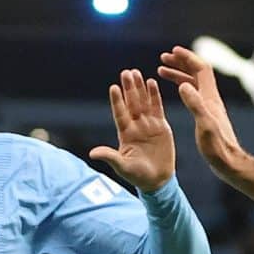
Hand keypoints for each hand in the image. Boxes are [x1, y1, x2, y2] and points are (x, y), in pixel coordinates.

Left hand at [88, 69, 175, 192]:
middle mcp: (136, 126)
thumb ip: (110, 157)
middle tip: (126, 72)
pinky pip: (157, 108)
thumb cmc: (138, 176)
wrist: (158, 180)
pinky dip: (154, 96)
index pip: (120, 113)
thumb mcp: (122, 167)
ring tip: (137, 73)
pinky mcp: (161, 126)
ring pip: (143, 102)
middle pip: (131, 103)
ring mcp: (148, 125)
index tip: (113, 87)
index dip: (117, 101)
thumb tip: (92, 153)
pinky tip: (151, 83)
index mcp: (125, 134)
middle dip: (129, 88)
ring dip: (140, 88)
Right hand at [157, 46, 243, 174]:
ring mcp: (210, 106)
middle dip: (181, 62)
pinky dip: (182, 87)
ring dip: (179, 74)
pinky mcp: (207, 115)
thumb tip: (183, 85)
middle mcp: (211, 99)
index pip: (201, 69)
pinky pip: (194, 94)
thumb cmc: (216, 147)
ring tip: (162, 70)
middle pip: (197, 72)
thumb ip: (195, 104)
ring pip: (194, 83)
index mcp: (210, 98)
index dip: (188, 58)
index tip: (172, 51)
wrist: (228, 162)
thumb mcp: (204, 125)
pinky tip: (176, 90)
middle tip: (164, 58)